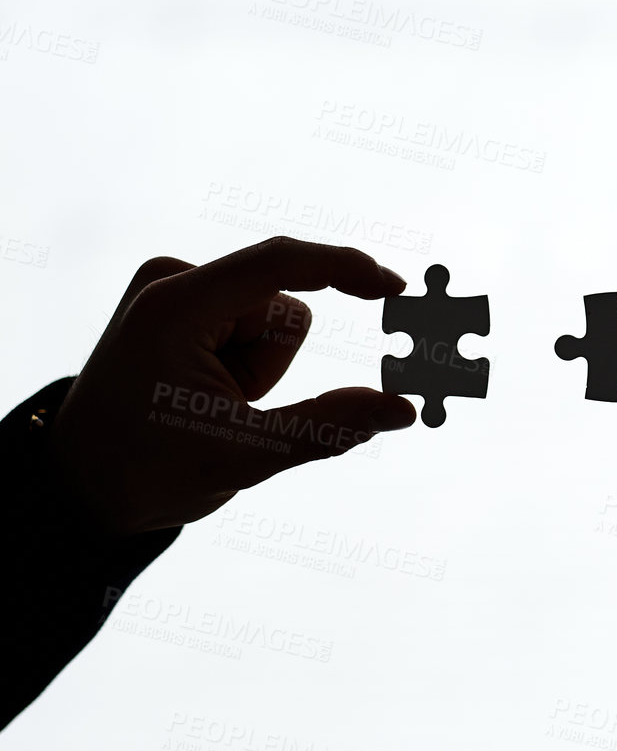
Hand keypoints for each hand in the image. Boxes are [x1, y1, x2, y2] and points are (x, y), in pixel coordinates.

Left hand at [48, 237, 415, 536]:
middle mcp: (170, 282)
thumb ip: (328, 428)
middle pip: (280, 307)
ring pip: (269, 318)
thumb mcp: (244, 456)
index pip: (278, 264)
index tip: (393, 289)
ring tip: (207, 404)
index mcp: (175, 308)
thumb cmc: (147, 474)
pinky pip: (247, 321)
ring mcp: (170, 289)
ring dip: (256, 368)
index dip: (344, 268)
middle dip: (270, 365)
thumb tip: (401, 410)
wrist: (80, 486)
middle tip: (226, 411)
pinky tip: (200, 390)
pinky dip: (241, 361)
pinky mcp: (176, 302)